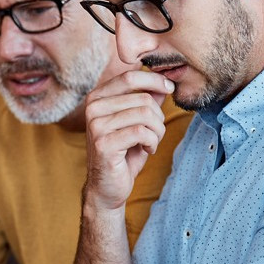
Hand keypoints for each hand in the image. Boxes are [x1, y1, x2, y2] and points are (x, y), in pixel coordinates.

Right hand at [83, 70, 174, 210]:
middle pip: (143, 98)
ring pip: (145, 114)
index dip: (155, 80)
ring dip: (157, 131)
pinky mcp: (103, 143)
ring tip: (151, 142)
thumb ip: (147, 100)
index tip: (170, 88)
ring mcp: (96, 125)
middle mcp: (93, 107)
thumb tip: (164, 81)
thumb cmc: (124, 154)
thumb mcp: (137, 122)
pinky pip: (141, 132)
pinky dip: (152, 142)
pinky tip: (147, 149)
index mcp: (97, 97)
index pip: (130, 76)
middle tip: (156, 133)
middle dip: (158, 117)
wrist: (108, 187)